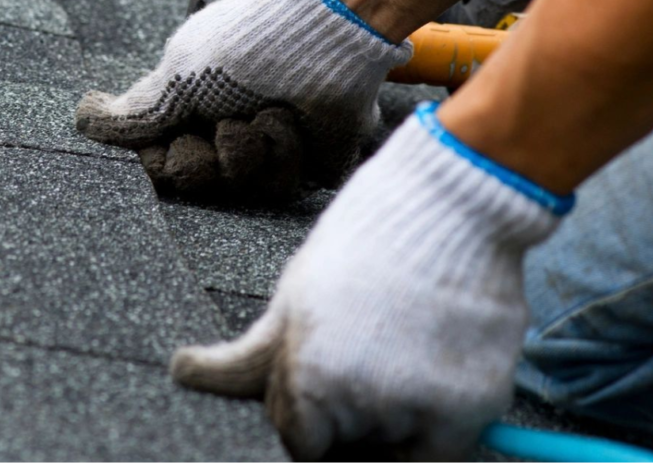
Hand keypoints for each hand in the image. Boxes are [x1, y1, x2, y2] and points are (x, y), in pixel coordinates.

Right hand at [74, 0, 411, 202]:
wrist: (322, 35)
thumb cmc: (248, 44)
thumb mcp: (178, 74)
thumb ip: (135, 111)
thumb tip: (84, 119)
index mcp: (192, 106)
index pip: (160, 162)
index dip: (165, 160)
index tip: (175, 137)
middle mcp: (226, 127)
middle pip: (196, 182)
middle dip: (207, 158)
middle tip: (222, 125)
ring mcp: (268, 147)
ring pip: (239, 189)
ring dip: (249, 148)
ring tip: (265, 112)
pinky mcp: (308, 161)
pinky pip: (283, 186)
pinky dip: (284, 150)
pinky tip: (290, 119)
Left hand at [169, 102, 568, 457]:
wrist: (452, 203)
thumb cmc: (369, 239)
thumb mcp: (296, 294)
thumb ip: (251, 356)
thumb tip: (182, 374)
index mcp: (306, 377)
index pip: (298, 444)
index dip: (312, 428)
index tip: (326, 413)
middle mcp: (356, 403)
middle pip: (347, 451)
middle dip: (353, 430)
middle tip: (369, 374)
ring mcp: (416, 409)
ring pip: (395, 455)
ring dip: (397, 428)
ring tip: (404, 356)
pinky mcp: (470, 408)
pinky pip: (446, 463)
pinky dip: (439, 441)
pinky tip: (434, 386)